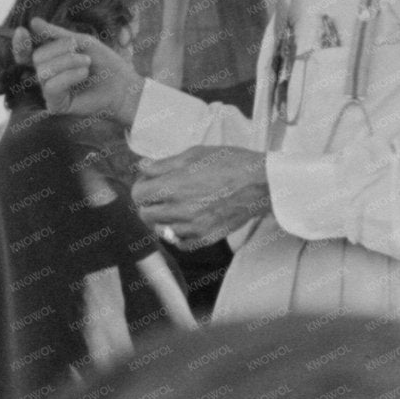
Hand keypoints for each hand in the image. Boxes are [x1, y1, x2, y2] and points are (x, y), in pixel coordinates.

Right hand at [14, 19, 141, 125]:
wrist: (122, 85)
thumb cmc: (104, 63)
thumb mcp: (81, 42)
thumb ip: (56, 34)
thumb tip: (33, 22)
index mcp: (50, 60)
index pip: (26, 53)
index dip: (20, 43)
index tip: (23, 30)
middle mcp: (46, 76)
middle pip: (37, 57)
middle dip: (60, 49)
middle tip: (81, 51)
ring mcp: (50, 92)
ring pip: (43, 71)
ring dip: (68, 61)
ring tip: (87, 63)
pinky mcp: (56, 106)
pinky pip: (51, 86)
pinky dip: (69, 75)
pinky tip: (84, 73)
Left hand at [134, 147, 271, 248]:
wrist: (261, 183)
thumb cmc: (230, 163)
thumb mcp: (195, 154)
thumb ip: (164, 164)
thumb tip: (141, 166)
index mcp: (174, 185)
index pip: (138, 195)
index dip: (142, 186)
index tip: (150, 183)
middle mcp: (180, 209)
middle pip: (145, 215)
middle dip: (149, 204)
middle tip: (161, 195)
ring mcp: (193, 227)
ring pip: (161, 230)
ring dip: (163, 219)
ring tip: (176, 206)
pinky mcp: (206, 238)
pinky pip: (180, 244)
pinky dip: (178, 235)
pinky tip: (186, 221)